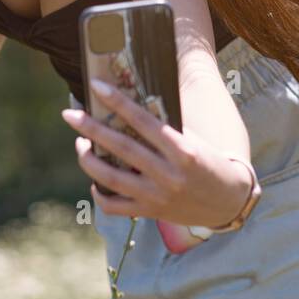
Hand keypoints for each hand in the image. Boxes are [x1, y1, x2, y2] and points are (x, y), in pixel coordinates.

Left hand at [61, 78, 253, 227]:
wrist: (228, 200)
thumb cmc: (209, 161)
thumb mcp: (192, 140)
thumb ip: (164, 127)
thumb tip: (129, 106)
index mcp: (182, 149)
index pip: (143, 121)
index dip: (117, 101)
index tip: (96, 86)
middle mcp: (167, 174)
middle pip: (120, 147)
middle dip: (90, 128)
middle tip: (69, 114)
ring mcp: (156, 196)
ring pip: (110, 178)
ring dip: (88, 159)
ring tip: (80, 144)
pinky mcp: (149, 212)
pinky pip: (114, 206)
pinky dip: (99, 192)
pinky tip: (95, 180)